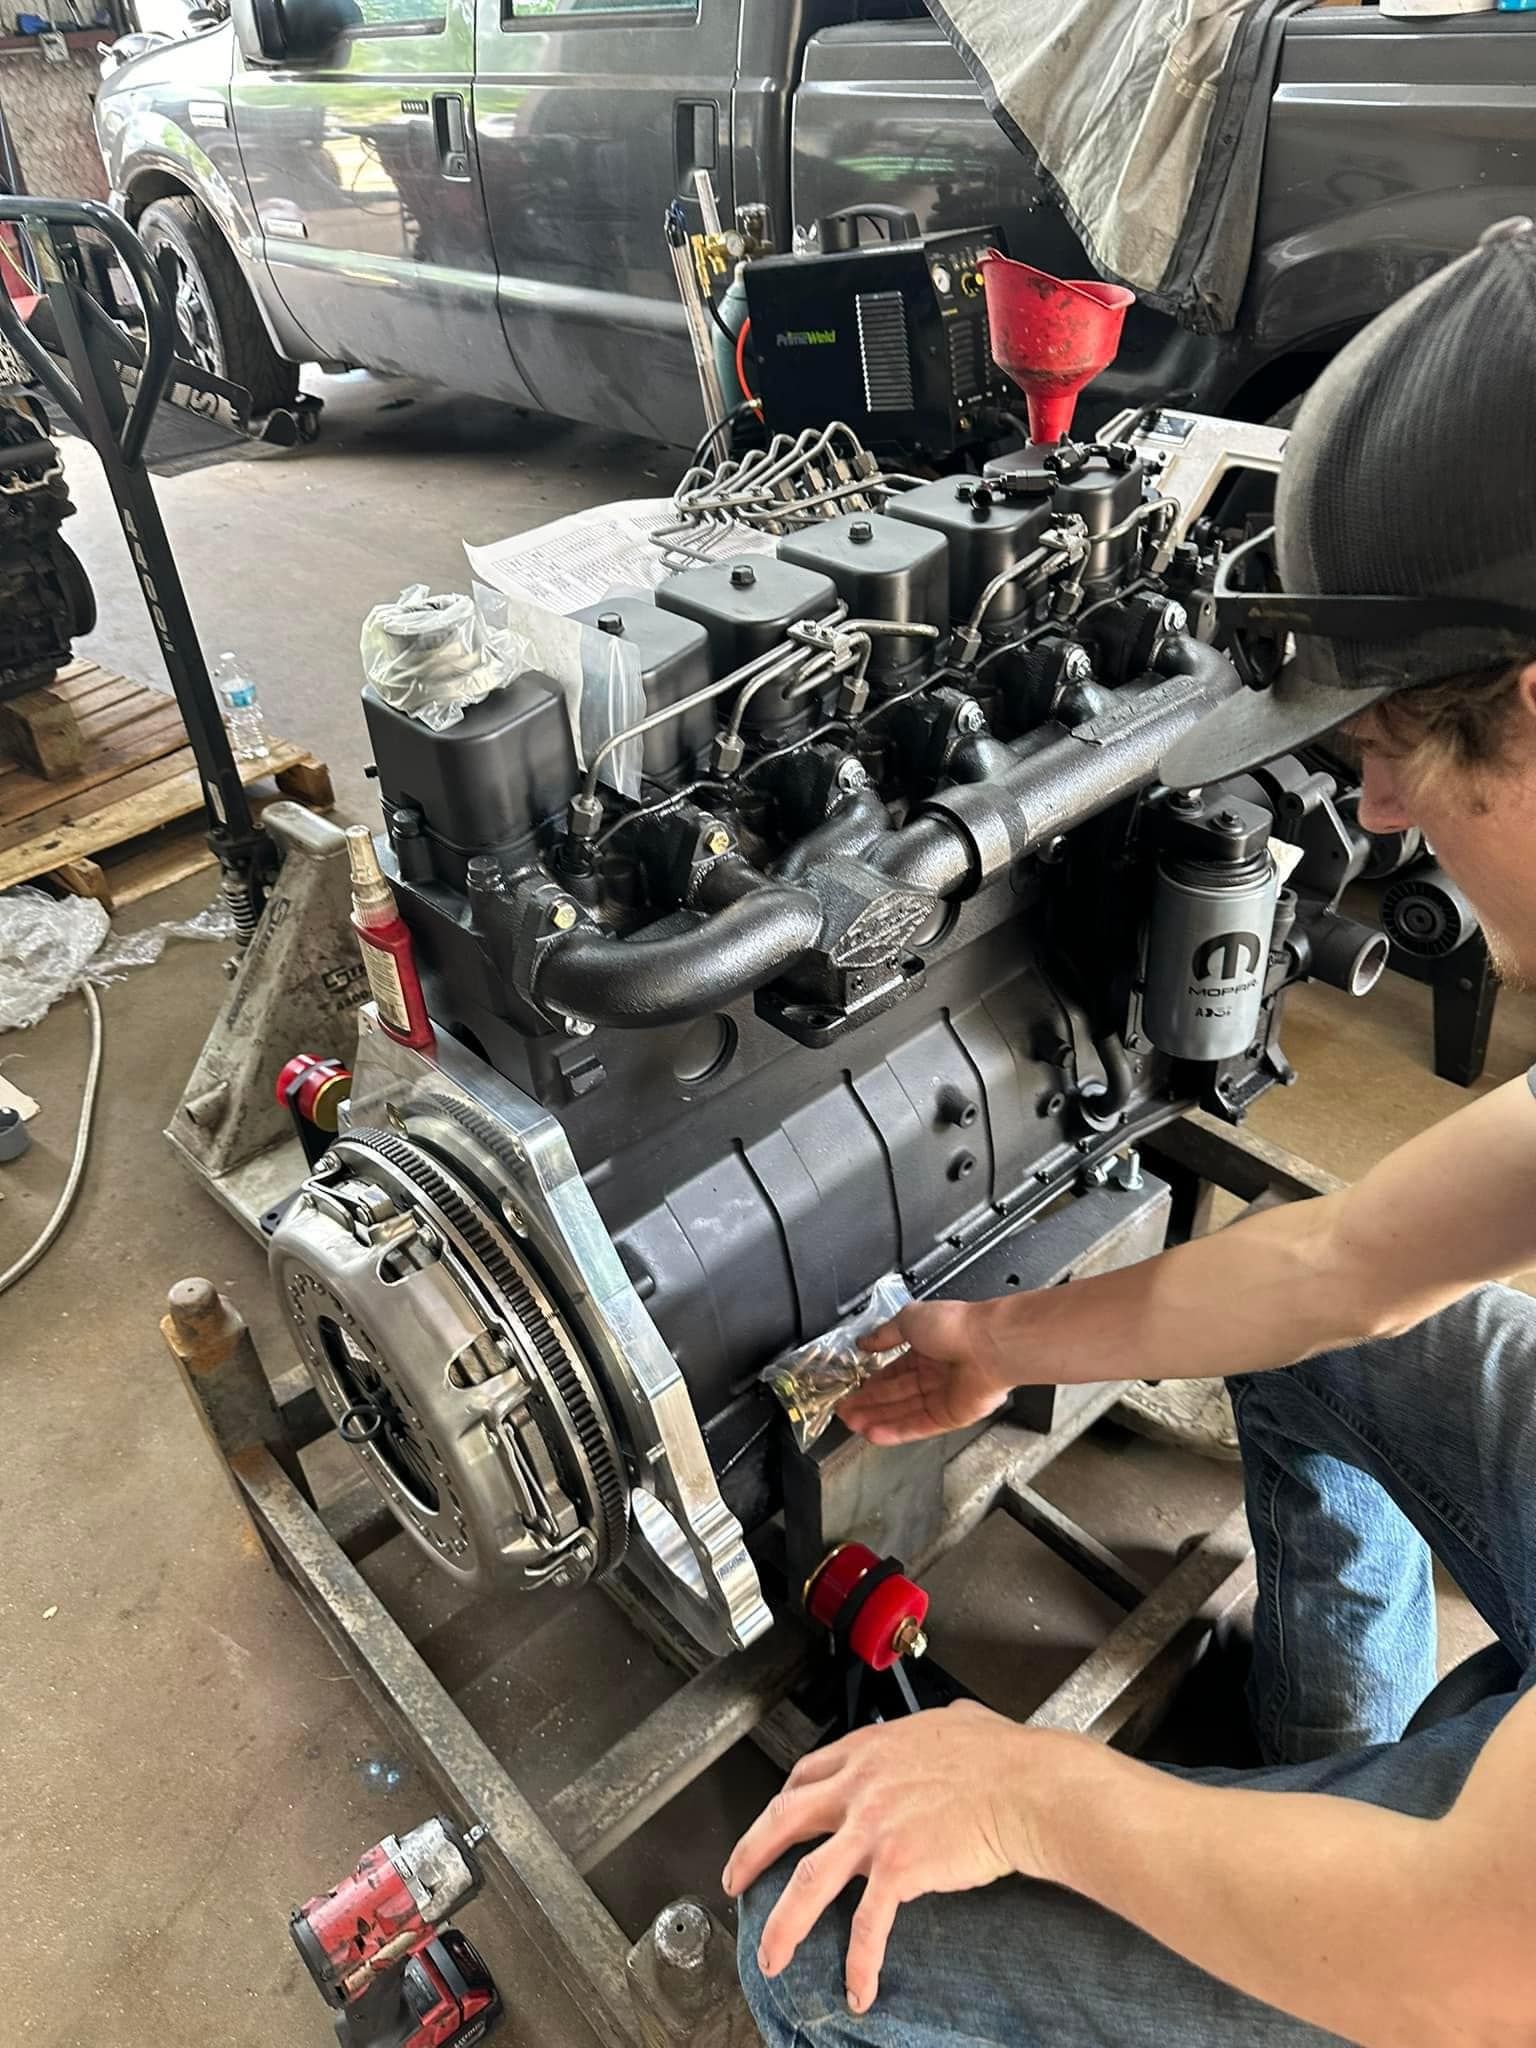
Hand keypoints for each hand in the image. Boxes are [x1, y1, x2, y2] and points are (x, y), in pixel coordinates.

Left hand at [723, 1702, 1067, 2013]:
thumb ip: (935, 1730)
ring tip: (769, 1955)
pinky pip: (867, 1925)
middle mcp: (860, 1786)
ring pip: (807, 1880)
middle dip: (750, 1854)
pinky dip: (859, 1961)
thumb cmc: (1002, 1754)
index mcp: (870, 1750)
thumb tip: (949, 1727)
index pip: (807, 1774)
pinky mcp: (898, 1868)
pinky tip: (857, 1988)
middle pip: (784, 1821)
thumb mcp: (955, 1721)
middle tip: (734, 1881)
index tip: (772, 1823)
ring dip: (782, 1922)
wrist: (1027, 1786)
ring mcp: (874, 1828)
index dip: (782, 1802)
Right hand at [839, 1298, 1012, 1444]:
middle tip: (845, 1413)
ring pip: (903, 1412)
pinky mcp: (951, 1416)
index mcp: (926, 1349)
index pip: (893, 1371)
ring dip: (877, 1420)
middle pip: (895, 1395)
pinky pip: (919, 1426)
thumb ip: (883, 1335)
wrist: (988, 1345)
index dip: (871, 1383)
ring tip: (853, 1425)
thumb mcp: (909, 1319)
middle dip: (869, 1404)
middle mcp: (934, 1373)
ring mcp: (943, 1397)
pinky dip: (896, 1432)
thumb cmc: (954, 1326)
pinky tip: (875, 1435)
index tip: (852, 1392)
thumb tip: (863, 1341)